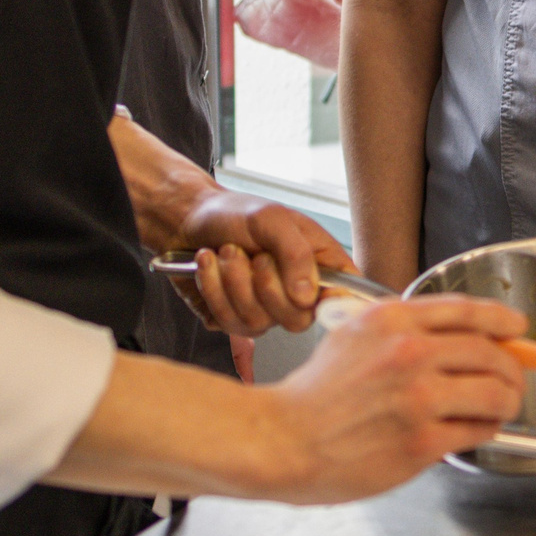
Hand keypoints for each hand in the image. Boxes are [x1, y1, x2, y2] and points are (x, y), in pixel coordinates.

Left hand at [171, 191, 355, 336]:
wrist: (189, 219)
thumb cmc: (236, 213)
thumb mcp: (272, 219)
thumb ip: (296, 254)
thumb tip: (307, 297)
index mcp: (320, 263)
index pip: (346, 294)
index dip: (338, 304)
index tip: (313, 297)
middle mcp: (297, 292)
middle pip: (299, 319)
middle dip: (268, 286)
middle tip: (256, 256)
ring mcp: (266, 310)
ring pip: (259, 321)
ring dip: (235, 282)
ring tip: (226, 252)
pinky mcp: (234, 320)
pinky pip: (229, 323)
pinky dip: (214, 289)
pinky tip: (209, 264)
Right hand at [249, 296, 529, 501]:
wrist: (282, 439)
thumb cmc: (313, 394)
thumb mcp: (353, 334)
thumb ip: (401, 328)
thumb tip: (455, 335)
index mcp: (393, 320)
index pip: (469, 311)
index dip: (503, 320)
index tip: (518, 328)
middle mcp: (410, 352)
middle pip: (492, 353)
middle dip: (511, 369)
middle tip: (510, 380)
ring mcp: (419, 397)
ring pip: (496, 393)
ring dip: (507, 402)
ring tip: (499, 408)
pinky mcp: (422, 441)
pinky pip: (479, 431)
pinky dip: (486, 430)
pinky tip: (475, 431)